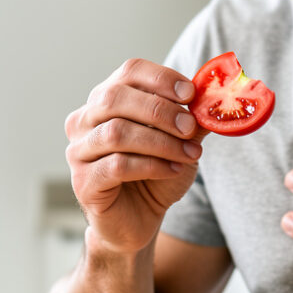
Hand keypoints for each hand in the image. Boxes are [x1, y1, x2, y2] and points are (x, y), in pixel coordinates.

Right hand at [65, 58, 208, 253]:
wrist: (139, 221)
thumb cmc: (155, 176)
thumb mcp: (180, 142)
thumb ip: (191, 119)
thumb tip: (213, 97)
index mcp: (106, 100)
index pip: (129, 71)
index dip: (161, 78)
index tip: (191, 94)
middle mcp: (84, 121)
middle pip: (116, 98)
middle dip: (160, 111)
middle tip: (191, 128)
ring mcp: (78, 151)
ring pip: (116, 133)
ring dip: (160, 142)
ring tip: (190, 155)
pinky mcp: (83, 181)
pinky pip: (116, 165)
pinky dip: (151, 165)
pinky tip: (173, 170)